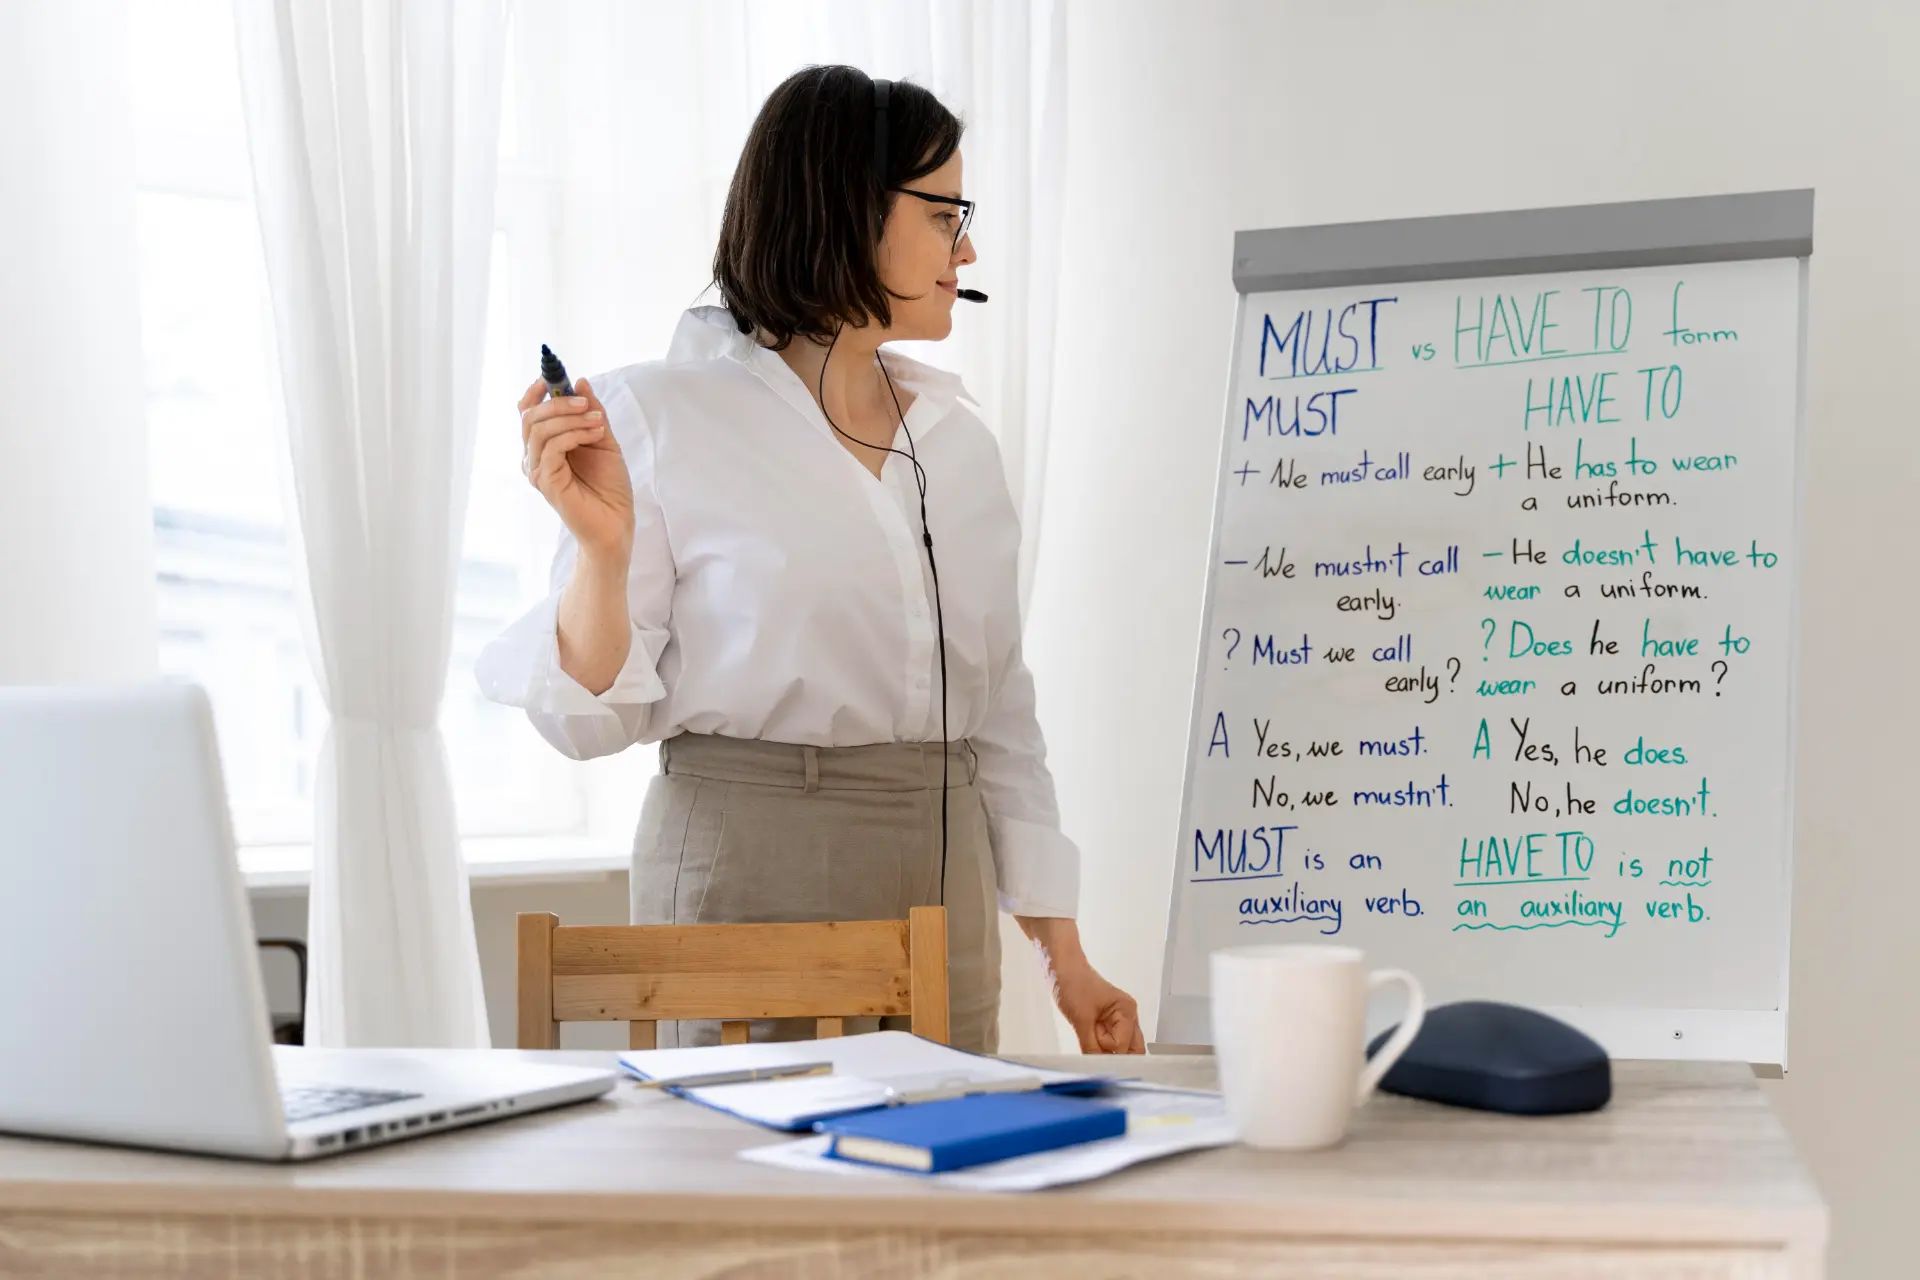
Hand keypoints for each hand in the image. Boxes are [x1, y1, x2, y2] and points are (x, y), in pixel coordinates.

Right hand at [518, 375, 633, 560]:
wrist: (616, 521)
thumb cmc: (609, 485)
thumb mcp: (603, 439)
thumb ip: (591, 413)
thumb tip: (580, 381)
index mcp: (545, 444)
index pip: (527, 411)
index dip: (536, 390)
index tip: (553, 374)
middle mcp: (534, 456)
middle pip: (529, 416)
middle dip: (558, 402)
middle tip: (585, 403)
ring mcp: (536, 469)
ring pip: (539, 429)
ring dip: (571, 418)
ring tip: (597, 422)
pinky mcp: (545, 481)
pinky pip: (551, 447)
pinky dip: (574, 434)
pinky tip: (595, 435)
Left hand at [1048, 960, 1145, 1054]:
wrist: (1062, 969)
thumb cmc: (1073, 984)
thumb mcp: (1080, 1019)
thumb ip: (1091, 1046)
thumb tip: (1098, 1067)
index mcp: (1127, 1010)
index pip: (1123, 1046)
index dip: (1105, 1047)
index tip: (1091, 1039)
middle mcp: (1129, 1016)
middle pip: (1132, 1050)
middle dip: (1113, 1054)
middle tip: (1093, 1045)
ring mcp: (1121, 1020)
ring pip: (1122, 1048)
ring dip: (1105, 1049)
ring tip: (1090, 1033)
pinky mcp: (1111, 1023)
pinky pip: (1111, 1043)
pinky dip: (1099, 1044)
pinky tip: (1090, 1033)